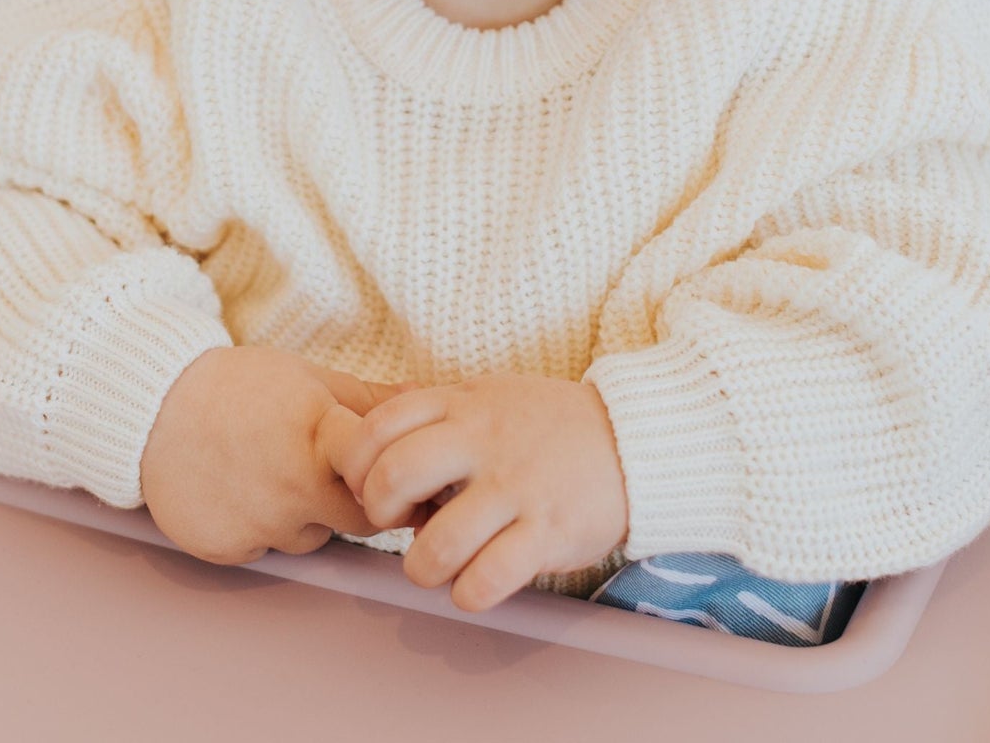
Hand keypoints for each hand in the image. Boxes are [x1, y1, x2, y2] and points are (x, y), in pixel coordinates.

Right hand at [139, 345, 426, 564]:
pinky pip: (263, 550)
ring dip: (304, 516)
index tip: (397, 472)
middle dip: (358, 502)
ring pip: (309, 537)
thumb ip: (367, 399)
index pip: (388, 476)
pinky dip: (259, 529)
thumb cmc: (237, 386)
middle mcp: (295, 485)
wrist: (154, 406)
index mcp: (320, 436)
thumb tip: (424, 395)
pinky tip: (241, 492)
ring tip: (271, 473)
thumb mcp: (307, 378)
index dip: (397, 476)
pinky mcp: (227, 548)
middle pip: (361, 520)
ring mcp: (260, 522)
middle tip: (331, 474)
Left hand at [334, 372, 629, 611]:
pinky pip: (487, 580)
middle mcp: (484, 440)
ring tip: (434, 564)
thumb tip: (373, 426)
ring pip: (437, 544)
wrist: (632, 440)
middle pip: (393, 476)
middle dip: (377, 512)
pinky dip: (467, 594)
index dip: (357, 463)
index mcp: (463, 403)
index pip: (379, 425)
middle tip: (396, 523)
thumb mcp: (489, 394)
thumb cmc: (549, 424)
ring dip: (421, 567)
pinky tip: (473, 584)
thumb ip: (435, 408)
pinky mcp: (547, 533)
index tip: (369, 484)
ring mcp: (516, 487)